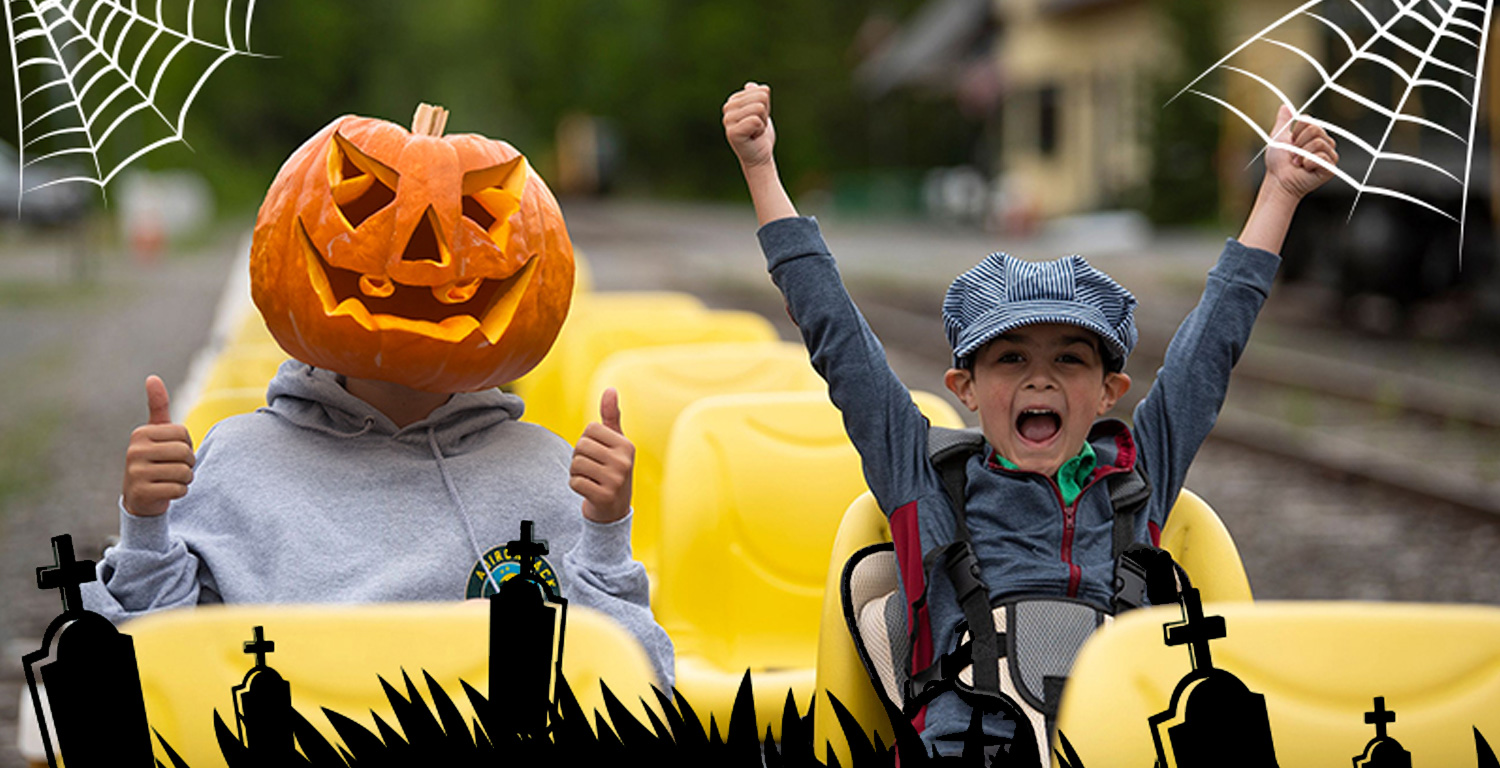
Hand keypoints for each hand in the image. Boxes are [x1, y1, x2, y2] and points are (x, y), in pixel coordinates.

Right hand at [122, 376, 194, 516]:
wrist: (139, 498)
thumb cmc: (154, 460)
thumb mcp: (155, 433)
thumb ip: (157, 407)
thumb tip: (152, 377)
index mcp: (141, 433)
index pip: (183, 434)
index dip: (187, 445)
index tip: (173, 452)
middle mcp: (134, 451)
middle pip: (185, 452)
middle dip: (188, 463)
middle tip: (175, 468)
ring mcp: (136, 472)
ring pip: (184, 472)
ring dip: (185, 479)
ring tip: (170, 479)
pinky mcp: (141, 492)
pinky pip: (179, 489)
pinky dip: (180, 492)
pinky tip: (167, 491)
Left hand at [570, 388, 633, 523]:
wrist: (614, 511)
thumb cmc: (612, 470)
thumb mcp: (615, 443)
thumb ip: (611, 416)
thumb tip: (610, 389)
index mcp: (627, 445)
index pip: (590, 428)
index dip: (587, 440)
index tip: (597, 454)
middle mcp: (625, 461)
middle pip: (581, 445)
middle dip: (578, 457)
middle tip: (590, 469)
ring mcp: (616, 480)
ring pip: (576, 464)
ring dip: (575, 472)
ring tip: (589, 479)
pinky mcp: (604, 496)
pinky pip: (575, 482)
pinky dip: (575, 486)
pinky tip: (588, 491)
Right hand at [723, 82, 775, 169]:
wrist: (760, 157)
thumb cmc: (760, 135)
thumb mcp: (762, 112)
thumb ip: (757, 97)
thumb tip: (750, 84)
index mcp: (734, 100)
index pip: (762, 91)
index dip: (766, 107)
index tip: (758, 120)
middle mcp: (727, 108)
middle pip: (761, 98)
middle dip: (765, 114)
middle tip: (757, 127)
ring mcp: (728, 120)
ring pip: (759, 108)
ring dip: (763, 123)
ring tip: (755, 132)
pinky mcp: (732, 132)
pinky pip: (755, 120)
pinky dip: (760, 130)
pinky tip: (752, 137)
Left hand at [1265, 104, 1338, 200]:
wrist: (1278, 180)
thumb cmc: (1278, 162)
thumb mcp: (1278, 137)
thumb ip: (1283, 121)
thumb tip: (1285, 106)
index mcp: (1314, 134)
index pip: (1308, 120)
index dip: (1295, 132)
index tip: (1290, 143)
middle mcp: (1324, 143)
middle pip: (1315, 130)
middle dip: (1298, 144)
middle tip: (1294, 155)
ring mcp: (1329, 155)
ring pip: (1318, 142)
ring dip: (1302, 154)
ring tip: (1298, 163)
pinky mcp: (1331, 168)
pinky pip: (1322, 157)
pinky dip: (1308, 163)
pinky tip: (1305, 169)